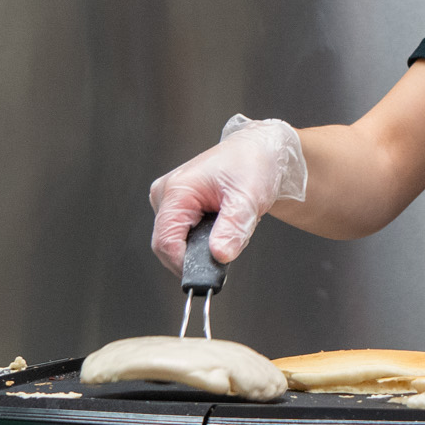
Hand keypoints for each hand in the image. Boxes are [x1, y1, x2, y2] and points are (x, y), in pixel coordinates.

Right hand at [148, 115, 307, 270]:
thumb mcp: (248, 198)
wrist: (259, 150)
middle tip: (231, 243)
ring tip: (231, 228)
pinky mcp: (179, 207)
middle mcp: (166, 195)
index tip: (211, 273)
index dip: (186, 263)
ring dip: (205, 246)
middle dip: (200, 254)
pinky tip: (224, 225)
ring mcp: (170, 201)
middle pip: (169, 246)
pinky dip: (207, 239)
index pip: (166, 242)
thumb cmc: (253, 164)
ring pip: (179, 243)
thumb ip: (233, 228)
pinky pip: (186, 235)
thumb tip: (220, 255)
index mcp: (176, 190)